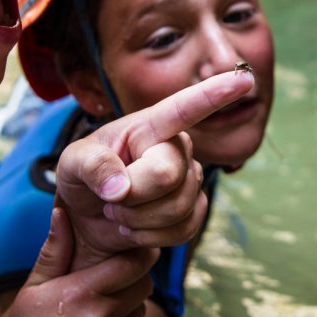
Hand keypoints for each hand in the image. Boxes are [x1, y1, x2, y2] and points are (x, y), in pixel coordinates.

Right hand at [0, 207, 158, 316]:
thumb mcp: (33, 290)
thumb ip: (55, 251)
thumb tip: (62, 212)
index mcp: (80, 294)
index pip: (132, 263)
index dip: (138, 255)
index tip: (139, 251)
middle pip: (143, 286)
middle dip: (133, 281)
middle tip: (116, 283)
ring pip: (140, 313)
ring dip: (128, 309)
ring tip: (102, 313)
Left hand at [56, 69, 253, 268]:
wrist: (89, 218)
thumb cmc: (82, 179)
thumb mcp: (71, 164)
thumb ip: (91, 166)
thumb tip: (120, 188)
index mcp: (150, 126)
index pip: (185, 108)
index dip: (216, 93)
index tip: (244, 80)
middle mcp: (177, 147)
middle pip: (167, 175)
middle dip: (131, 197)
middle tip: (108, 200)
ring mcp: (190, 178)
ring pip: (177, 208)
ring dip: (138, 220)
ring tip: (118, 212)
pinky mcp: (195, 208)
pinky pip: (185, 229)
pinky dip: (151, 237)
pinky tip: (135, 227)